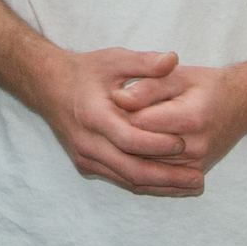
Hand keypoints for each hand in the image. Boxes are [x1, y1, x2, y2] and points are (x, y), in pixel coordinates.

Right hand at [19, 46, 207, 196]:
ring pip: (127, 180)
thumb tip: (173, 60)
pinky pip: (119, 179)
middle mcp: (87, 142)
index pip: (128, 140)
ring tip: (192, 185)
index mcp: (93, 115)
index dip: (156, 145)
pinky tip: (170, 184)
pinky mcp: (86, 164)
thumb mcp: (114, 59)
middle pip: (130, 169)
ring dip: (160, 186)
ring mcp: (85, 156)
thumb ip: (144, 62)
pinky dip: (146, 183)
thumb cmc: (86, 71)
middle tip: (198, 180)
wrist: (49, 87)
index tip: (183, 144)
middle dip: (166, 178)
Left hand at [110, 61, 246, 171]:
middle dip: (121, 135)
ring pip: (145, 166)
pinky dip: (140, 168)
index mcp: (191, 117)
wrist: (241, 104)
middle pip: (140, 149)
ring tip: (119, 136)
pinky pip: (158, 179)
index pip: (139, 123)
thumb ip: (148, 86)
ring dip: (128, 154)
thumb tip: (118, 98)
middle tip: (110, 123)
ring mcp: (196, 164)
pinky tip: (130, 155)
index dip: (120, 113)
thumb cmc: (206, 86)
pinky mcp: (194, 173)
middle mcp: (195, 146)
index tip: (112, 103)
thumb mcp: (177, 76)